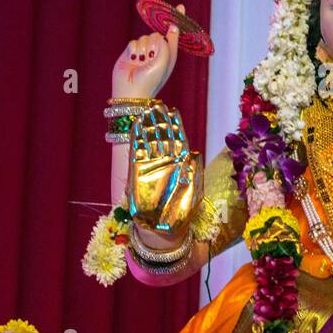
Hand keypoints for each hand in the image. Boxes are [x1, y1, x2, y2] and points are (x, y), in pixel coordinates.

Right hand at [111, 4, 181, 99]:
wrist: (131, 91)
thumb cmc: (150, 79)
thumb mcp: (164, 61)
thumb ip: (164, 44)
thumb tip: (160, 33)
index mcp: (170, 55)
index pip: (174, 33)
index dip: (176, 20)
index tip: (180, 6)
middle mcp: (158, 52)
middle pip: (156, 34)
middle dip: (153, 44)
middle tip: (150, 58)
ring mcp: (144, 52)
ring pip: (144, 37)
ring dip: (142, 50)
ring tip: (141, 63)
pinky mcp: (131, 52)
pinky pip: (133, 42)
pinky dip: (133, 51)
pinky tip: (133, 61)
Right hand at [127, 102, 201, 235]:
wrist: (162, 228)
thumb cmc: (182, 212)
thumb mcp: (194, 191)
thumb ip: (195, 171)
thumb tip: (195, 151)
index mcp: (182, 163)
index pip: (178, 138)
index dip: (175, 124)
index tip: (173, 109)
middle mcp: (166, 160)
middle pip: (163, 135)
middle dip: (160, 119)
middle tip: (158, 104)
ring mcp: (151, 164)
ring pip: (149, 139)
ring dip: (148, 124)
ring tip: (147, 109)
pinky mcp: (137, 171)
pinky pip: (136, 151)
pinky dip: (136, 137)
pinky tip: (136, 125)